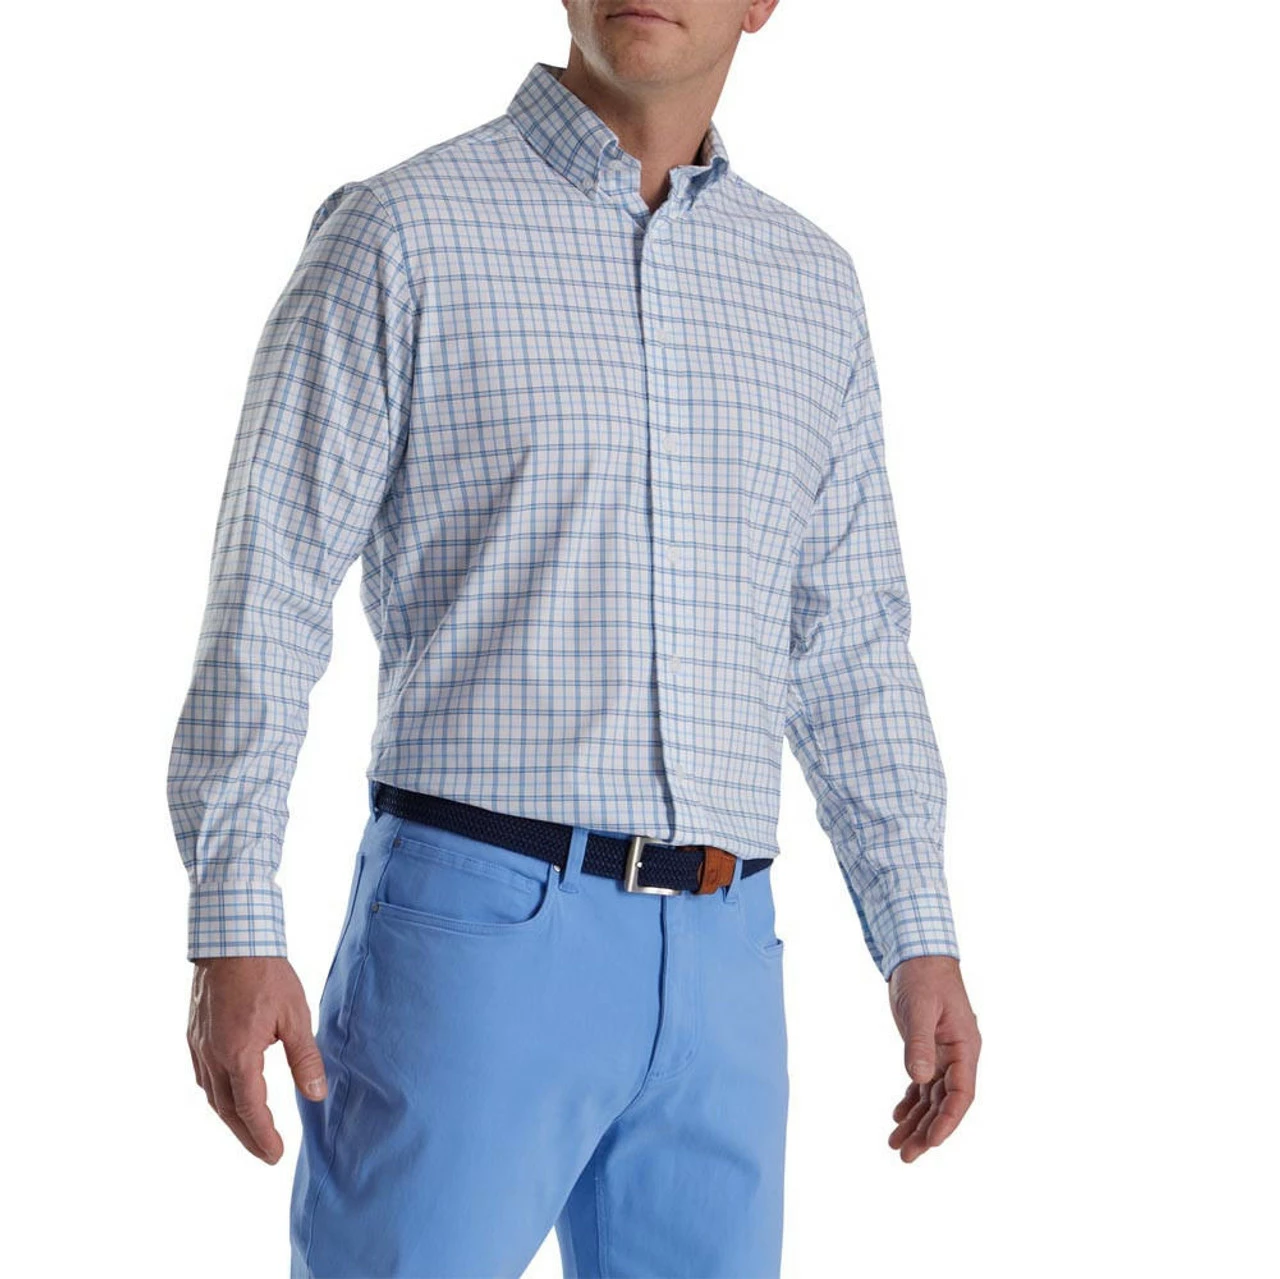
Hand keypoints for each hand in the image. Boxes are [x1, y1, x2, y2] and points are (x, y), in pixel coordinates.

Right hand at [187, 956, 327, 1163]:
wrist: (231, 939)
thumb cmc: (267, 972)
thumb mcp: (295, 1015)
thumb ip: (304, 1058)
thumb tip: (316, 1095)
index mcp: (239, 1054)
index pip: (251, 1109)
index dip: (263, 1136)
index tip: (276, 1155)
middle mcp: (212, 1056)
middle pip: (227, 1111)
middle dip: (247, 1136)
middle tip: (265, 1153)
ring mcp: (198, 1047)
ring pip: (212, 1096)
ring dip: (231, 1118)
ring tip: (251, 1131)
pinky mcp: (193, 1036)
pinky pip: (203, 1077)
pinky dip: (219, 1095)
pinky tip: (231, 1096)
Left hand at [885, 955, 979, 1161]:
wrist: (919, 955)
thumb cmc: (924, 977)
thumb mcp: (920, 1008)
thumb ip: (919, 1043)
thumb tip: (919, 1078)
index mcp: (965, 1047)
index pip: (961, 1094)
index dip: (948, 1120)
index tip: (931, 1142)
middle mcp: (957, 1056)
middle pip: (945, 1103)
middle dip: (927, 1131)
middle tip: (905, 1156)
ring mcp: (942, 1054)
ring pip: (931, 1098)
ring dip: (916, 1122)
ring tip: (896, 1146)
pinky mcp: (927, 1049)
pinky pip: (922, 1084)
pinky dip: (911, 1101)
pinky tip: (897, 1118)